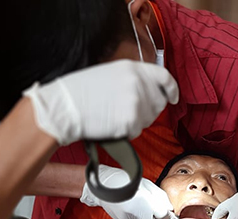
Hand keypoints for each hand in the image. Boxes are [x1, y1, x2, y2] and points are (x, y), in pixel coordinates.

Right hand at [23, 59, 178, 144]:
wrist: (64, 107)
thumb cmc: (81, 91)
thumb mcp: (110, 73)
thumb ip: (134, 79)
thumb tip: (151, 90)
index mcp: (133, 68)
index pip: (164, 77)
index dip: (172, 89)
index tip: (174, 97)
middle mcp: (139, 84)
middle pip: (159, 102)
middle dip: (149, 109)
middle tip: (128, 110)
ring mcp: (137, 103)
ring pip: (149, 118)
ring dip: (137, 120)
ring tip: (114, 115)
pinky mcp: (131, 121)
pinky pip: (138, 130)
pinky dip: (127, 131)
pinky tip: (111, 124)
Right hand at [80, 165, 175, 218]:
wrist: (104, 184)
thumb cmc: (129, 181)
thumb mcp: (149, 186)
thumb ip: (161, 199)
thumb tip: (169, 210)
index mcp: (145, 203)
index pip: (163, 217)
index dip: (169, 217)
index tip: (172, 217)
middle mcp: (136, 214)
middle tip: (155, 209)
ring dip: (146, 216)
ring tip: (139, 203)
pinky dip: (136, 216)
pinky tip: (131, 206)